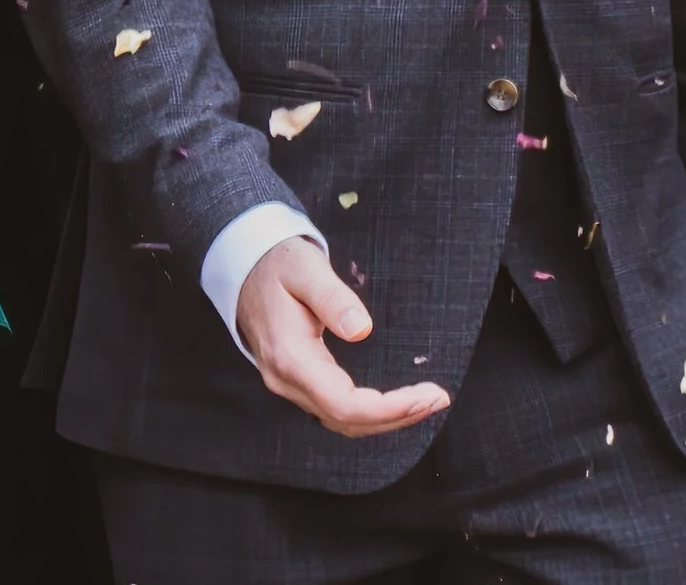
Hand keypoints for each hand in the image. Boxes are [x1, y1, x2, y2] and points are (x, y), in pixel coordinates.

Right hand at [237, 238, 449, 436]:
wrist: (246, 268)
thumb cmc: (278, 265)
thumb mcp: (305, 269)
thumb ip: (333, 298)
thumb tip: (362, 330)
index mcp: (290, 357)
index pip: (343, 402)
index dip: (388, 408)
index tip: (426, 395)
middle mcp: (287, 380)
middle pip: (346, 419)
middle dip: (396, 416)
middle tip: (439, 398)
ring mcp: (290, 384)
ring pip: (341, 420)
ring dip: (386, 419)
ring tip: (426, 402)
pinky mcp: (298, 381)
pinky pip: (335, 409)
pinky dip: (369, 413)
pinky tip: (395, 402)